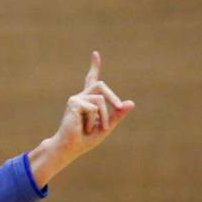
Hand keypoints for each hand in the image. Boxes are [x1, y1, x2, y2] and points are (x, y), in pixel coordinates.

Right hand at [29, 51, 135, 186]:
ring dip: (104, 116)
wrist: (70, 147)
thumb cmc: (85, 139)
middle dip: (113, 98)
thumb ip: (117, 114)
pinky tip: (85, 128)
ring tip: (96, 128)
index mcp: (88, 101)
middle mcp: (81, 97)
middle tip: (119, 108)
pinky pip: (94, 107)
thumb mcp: (107, 126)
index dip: (94, 67)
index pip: (91, 81)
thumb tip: (131, 103)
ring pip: (100, 98)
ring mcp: (76, 99)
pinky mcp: (73, 102)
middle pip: (101, 86)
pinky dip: (94, 120)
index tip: (95, 54)